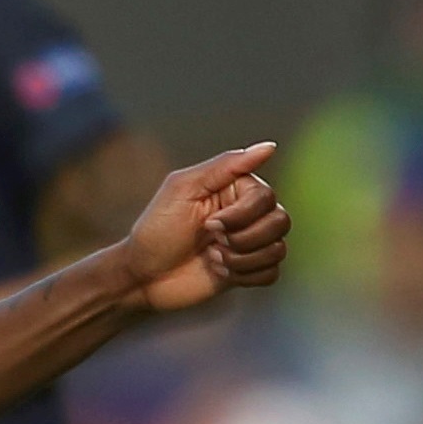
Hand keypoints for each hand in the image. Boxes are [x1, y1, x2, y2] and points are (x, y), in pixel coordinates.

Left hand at [119, 142, 289, 314]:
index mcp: (236, 190)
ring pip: (278, 249)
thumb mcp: (182, 189)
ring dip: (241, 259)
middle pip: (281, 221)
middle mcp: (249, 214)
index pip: (266, 197)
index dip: (241, 215)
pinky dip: (246, 276)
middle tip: (210, 241)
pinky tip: (220, 272)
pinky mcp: (248, 270)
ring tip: (212, 258)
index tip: (208, 224)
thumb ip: (225, 165)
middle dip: (242, 238)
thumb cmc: (156, 229)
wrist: (142, 276)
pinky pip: (272, 273)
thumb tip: (269, 147)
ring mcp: (250, 243)